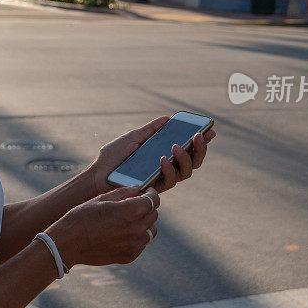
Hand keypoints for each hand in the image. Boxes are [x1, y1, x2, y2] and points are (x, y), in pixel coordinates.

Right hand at [46, 185, 159, 267]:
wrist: (68, 243)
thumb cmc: (82, 217)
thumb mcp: (101, 199)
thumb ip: (123, 193)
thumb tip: (137, 188)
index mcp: (131, 211)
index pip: (154, 200)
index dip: (151, 194)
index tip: (146, 192)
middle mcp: (136, 229)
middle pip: (154, 215)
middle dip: (147, 207)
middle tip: (135, 204)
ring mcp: (134, 245)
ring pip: (150, 231)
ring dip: (144, 223)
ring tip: (130, 220)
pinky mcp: (129, 256)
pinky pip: (142, 245)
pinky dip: (137, 238)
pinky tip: (123, 233)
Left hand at [87, 116, 215, 196]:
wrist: (97, 175)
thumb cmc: (112, 157)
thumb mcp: (132, 138)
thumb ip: (150, 130)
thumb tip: (167, 118)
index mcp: (163, 153)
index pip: (187, 148)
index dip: (201, 141)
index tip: (210, 129)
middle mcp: (166, 168)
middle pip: (194, 161)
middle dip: (201, 148)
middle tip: (199, 135)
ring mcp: (162, 179)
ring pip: (186, 172)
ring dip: (186, 158)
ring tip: (176, 146)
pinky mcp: (154, 189)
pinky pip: (170, 181)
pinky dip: (169, 168)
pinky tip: (162, 159)